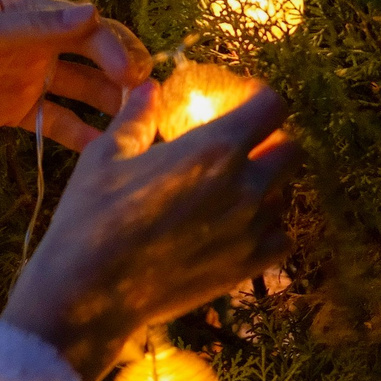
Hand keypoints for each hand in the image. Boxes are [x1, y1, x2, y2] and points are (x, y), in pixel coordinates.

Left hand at [0, 0, 152, 149]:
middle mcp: (32, 40)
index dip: (115, 47)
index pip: (85, 25)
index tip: (134, 75)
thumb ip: (31, 29)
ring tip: (139, 129)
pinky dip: (79, 135)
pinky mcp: (11, 111)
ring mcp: (24, 76)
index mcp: (24, 10)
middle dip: (124, 76)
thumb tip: (92, 10)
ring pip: (81, 90)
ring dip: (110, 106)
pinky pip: (54, 123)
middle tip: (147, 103)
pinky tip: (104, 151)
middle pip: (92, 57)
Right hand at [2, 81, 300, 380]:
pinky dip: (266, 230)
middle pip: (291, 150)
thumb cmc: (91, 217)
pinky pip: (280, 238)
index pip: (273, 106)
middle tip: (240, 151)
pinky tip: (235, 230)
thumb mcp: (104, 157)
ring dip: (266, 189)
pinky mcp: (248, 266)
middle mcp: (245, 185)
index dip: (262, 101)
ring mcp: (252, 229)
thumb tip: (147, 89)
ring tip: (229, 194)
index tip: (245, 106)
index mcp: (214, 147)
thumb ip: (134, 119)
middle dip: (271, 144)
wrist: (89, 292)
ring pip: (284, 196)